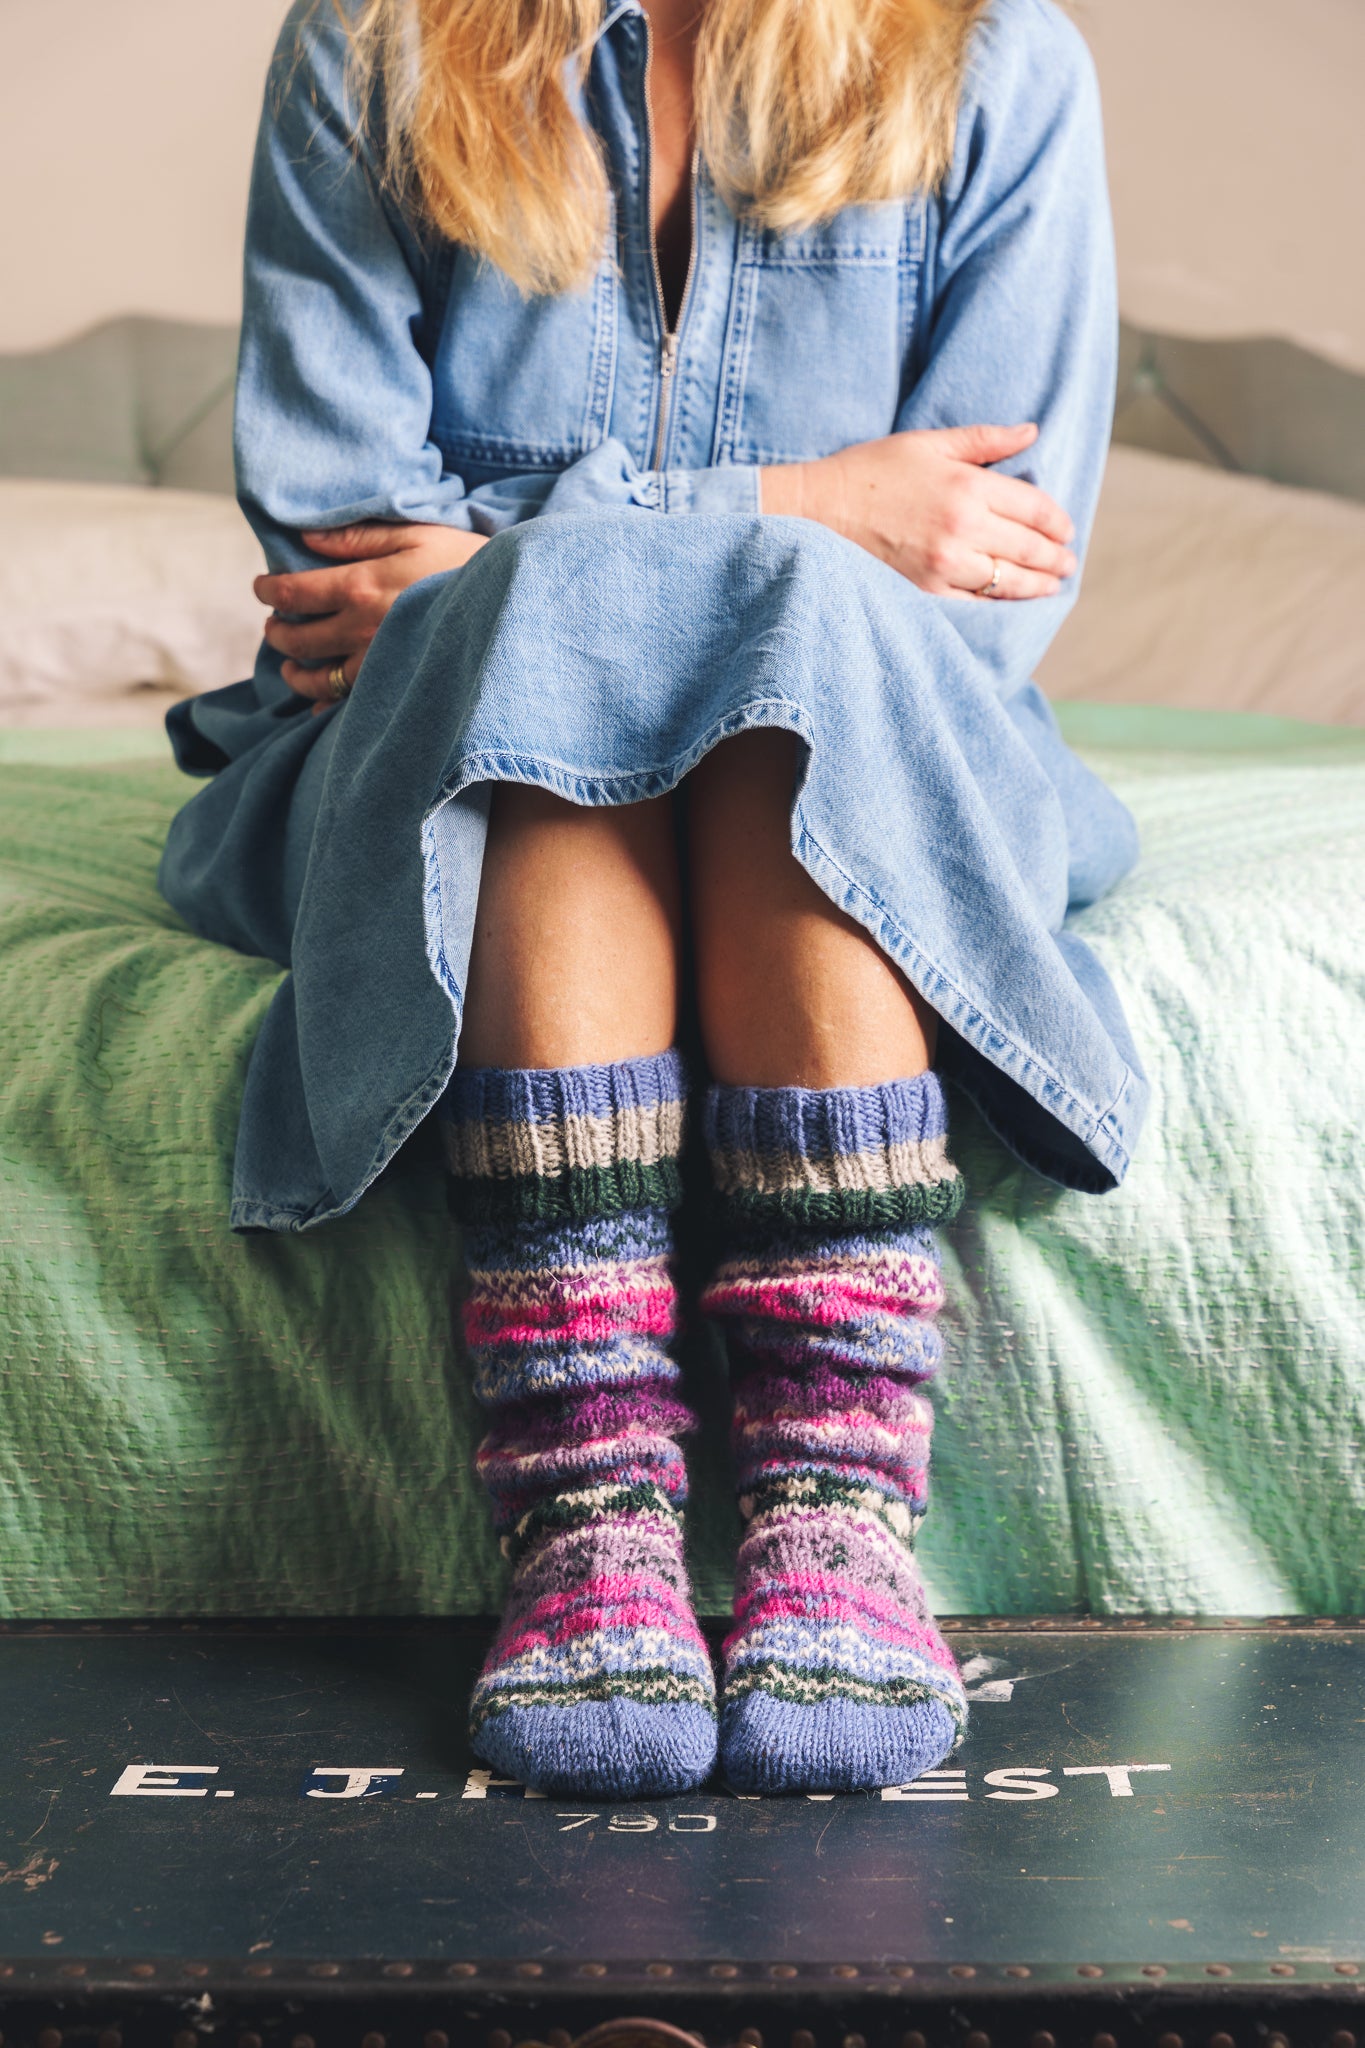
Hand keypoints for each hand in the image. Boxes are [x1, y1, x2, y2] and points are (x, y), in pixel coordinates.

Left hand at [256, 521, 487, 709]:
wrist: (511, 604)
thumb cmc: (467, 561)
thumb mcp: (416, 533)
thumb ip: (358, 537)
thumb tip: (307, 537)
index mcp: (359, 586)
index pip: (293, 592)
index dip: (268, 590)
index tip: (262, 588)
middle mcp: (361, 630)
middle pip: (298, 638)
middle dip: (277, 632)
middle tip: (274, 626)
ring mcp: (378, 664)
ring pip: (317, 678)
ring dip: (294, 673)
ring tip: (290, 665)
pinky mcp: (396, 687)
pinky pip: (349, 705)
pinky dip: (328, 706)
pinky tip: (322, 702)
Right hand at [759, 423, 1075, 598]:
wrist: (821, 509)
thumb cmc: (872, 470)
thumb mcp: (928, 444)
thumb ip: (984, 439)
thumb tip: (1031, 432)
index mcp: (967, 486)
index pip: (1033, 508)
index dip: (1057, 521)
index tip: (1066, 529)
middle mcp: (962, 528)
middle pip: (1028, 548)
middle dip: (1055, 557)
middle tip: (1068, 563)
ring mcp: (945, 564)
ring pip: (1009, 581)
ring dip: (1037, 585)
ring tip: (1051, 585)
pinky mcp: (927, 591)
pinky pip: (977, 602)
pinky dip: (1000, 603)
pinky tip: (1012, 601)